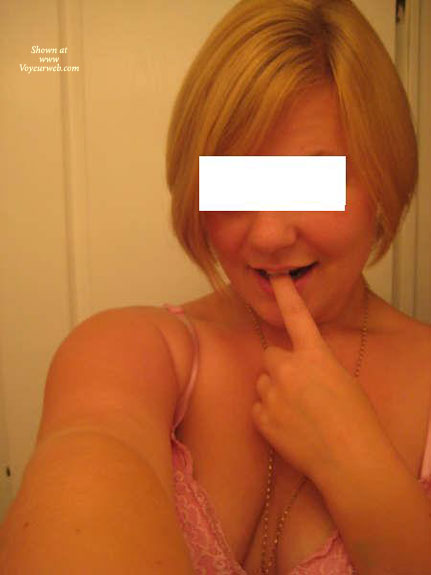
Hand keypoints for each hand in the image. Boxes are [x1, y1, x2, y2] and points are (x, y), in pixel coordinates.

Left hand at [251, 274, 381, 483]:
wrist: (350, 462)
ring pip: (263, 382)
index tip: (275, 276)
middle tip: (297, 387)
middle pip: (270, 356)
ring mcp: (273, 395)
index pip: (296, 316)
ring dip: (274, 391)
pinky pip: (257, 407)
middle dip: (279, 367)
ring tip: (297, 412)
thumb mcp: (342, 380)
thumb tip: (301, 365)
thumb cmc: (357, 421)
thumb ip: (317, 365)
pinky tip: (289, 427)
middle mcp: (289, 370)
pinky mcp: (262, 419)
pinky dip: (268, 414)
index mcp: (315, 356)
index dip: (285, 293)